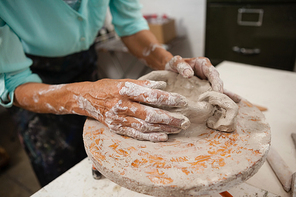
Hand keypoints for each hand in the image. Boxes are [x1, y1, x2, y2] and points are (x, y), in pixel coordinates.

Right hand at [68, 79, 189, 141]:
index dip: (168, 99)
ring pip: (145, 126)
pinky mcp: (117, 128)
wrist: (87, 99)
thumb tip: (162, 86)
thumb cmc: (107, 88)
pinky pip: (136, 134)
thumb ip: (143, 84)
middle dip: (170, 118)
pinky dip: (150, 136)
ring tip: (178, 128)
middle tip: (185, 121)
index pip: (151, 95)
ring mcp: (119, 119)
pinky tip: (163, 137)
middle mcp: (122, 105)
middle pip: (150, 114)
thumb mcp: (124, 81)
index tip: (182, 101)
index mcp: (125, 90)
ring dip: (164, 129)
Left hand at [165, 56, 240, 102]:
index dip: (216, 82)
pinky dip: (219, 101)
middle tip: (221, 102)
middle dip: (221, 92)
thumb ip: (181, 66)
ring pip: (218, 90)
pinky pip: (214, 95)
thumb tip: (189, 74)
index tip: (218, 91)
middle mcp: (207, 73)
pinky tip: (226, 108)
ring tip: (230, 107)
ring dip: (223, 98)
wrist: (170, 71)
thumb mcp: (175, 62)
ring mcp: (207, 83)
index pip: (212, 72)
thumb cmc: (174, 65)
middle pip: (217, 82)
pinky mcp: (204, 90)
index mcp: (203, 64)